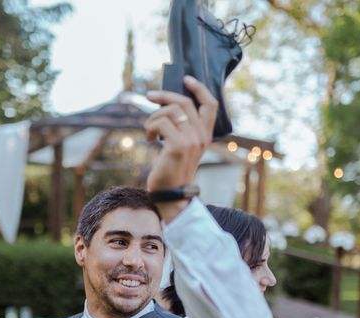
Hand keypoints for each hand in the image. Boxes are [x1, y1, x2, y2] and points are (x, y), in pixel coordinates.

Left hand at [145, 76, 217, 192]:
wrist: (171, 195)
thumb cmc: (172, 171)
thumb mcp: (182, 147)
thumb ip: (181, 128)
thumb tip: (166, 104)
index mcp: (205, 135)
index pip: (210, 104)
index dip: (199, 88)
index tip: (186, 79)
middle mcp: (201, 136)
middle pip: (185, 102)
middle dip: (165, 96)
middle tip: (150, 96)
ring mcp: (191, 140)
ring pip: (170, 111)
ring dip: (153, 117)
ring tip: (149, 131)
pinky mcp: (177, 146)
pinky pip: (160, 123)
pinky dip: (150, 127)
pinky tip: (149, 138)